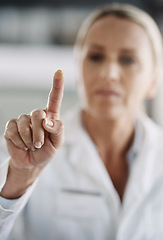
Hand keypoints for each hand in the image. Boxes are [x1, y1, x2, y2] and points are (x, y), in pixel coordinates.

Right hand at [1, 70, 63, 197]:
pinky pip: (13, 131)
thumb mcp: (57, 143)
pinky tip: (22, 144)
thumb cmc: (47, 151)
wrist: (31, 163)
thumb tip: (47, 121)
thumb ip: (58, 131)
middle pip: (38, 114)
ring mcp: (23, 120)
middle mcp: (37, 115)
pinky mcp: (11, 126)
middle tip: (40, 144)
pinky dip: (19, 142)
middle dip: (40, 133)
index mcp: (51, 116)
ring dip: (30, 139)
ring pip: (25, 124)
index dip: (57, 85)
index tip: (59, 72)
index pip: (54, 98)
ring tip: (32, 145)